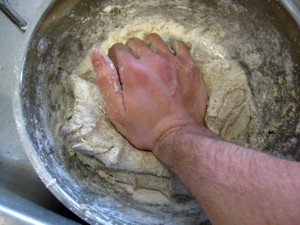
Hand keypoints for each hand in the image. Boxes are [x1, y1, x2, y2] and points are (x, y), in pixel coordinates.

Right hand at [90, 33, 207, 150]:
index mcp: (132, 70)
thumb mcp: (116, 110)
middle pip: (135, 42)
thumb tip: (96, 53)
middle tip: (135, 70)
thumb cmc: (145, 127)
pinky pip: (179, 45)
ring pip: (156, 40)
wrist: (178, 135)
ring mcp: (173, 61)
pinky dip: (171, 49)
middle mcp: (153, 60)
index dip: (115, 59)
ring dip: (149, 48)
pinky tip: (169, 59)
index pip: (117, 48)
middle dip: (130, 53)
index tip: (119, 71)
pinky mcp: (189, 66)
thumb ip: (105, 79)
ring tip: (150, 63)